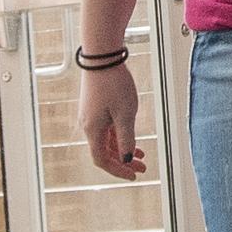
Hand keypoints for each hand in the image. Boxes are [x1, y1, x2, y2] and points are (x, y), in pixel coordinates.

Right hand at [79, 56, 145, 178]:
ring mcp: (91, 115)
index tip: (134, 175)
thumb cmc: (114, 84)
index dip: (118, 170)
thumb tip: (126, 159)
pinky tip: (131, 136)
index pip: (102, 159)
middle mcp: (88, 125)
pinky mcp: (95, 106)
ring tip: (142, 154)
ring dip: (123, 148)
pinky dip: (119, 135)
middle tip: (143, 168)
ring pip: (107, 140)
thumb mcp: (125, 114)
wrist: (102, 56)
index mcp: (93, 130)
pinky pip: (106, 128)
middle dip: (123, 161)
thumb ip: (126, 139)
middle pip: (104, 151)